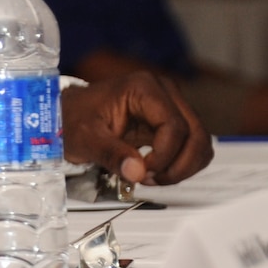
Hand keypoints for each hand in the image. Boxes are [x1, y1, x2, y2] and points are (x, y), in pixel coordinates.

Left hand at [61, 71, 212, 185]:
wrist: (67, 115)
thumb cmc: (72, 119)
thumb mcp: (84, 138)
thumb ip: (110, 154)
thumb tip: (137, 172)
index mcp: (143, 88)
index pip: (174, 126)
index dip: (164, 155)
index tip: (143, 172)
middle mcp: (164, 92)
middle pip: (196, 134)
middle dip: (179, 165)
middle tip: (150, 180)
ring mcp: (171, 106)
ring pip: (200, 142)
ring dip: (183, 167)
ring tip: (151, 177)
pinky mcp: (172, 122)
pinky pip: (192, 147)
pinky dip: (182, 165)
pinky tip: (156, 172)